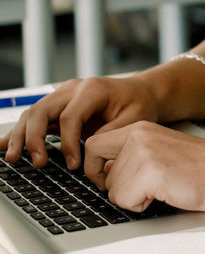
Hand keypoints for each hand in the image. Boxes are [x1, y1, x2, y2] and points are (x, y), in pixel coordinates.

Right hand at [0, 75, 159, 168]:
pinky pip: (35, 118)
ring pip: (32, 114)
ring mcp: (62, 96)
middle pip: (42, 110)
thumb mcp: (134, 119)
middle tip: (37, 163)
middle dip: (34, 138)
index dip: (68, 142)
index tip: (73, 164)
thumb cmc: (139, 104)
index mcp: (92, 89)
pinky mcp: (58, 106)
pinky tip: (4, 146)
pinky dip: (19, 132)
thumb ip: (111, 134)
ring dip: (20, 136)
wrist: (141, 92)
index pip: (69, 116)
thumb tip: (88, 152)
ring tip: (12, 158)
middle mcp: (72, 89)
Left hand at [82, 121, 204, 212]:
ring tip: (160, 188)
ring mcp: (142, 154)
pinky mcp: (149, 174)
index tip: (105, 179)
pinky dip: (141, 205)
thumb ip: (132, 155)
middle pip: (100, 173)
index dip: (94, 167)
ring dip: (133, 197)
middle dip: (117, 187)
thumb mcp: (159, 150)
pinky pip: (125, 201)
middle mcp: (137, 137)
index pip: (93, 145)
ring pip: (112, 190)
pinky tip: (163, 194)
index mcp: (139, 129)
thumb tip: (103, 175)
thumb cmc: (199, 168)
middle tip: (142, 189)